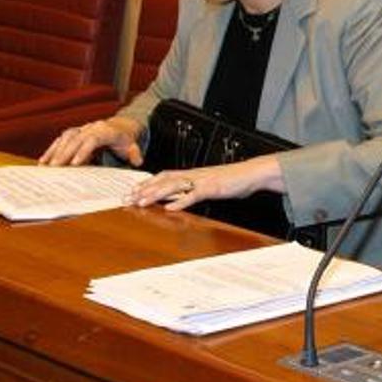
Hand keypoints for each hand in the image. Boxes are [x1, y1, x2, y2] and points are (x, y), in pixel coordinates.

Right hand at [39, 117, 144, 166]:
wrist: (121, 126)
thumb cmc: (124, 139)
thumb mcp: (132, 145)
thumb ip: (134, 153)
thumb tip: (137, 161)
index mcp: (106, 131)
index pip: (93, 139)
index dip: (83, 151)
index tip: (75, 164)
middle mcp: (91, 128)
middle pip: (76, 139)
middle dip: (65, 153)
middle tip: (55, 168)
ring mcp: (82, 129)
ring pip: (66, 138)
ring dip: (55, 151)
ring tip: (47, 166)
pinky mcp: (75, 133)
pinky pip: (61, 140)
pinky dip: (52, 149)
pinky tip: (44, 161)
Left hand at [127, 155, 282, 210]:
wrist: (253, 173)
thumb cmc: (233, 179)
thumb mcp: (210, 185)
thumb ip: (192, 191)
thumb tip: (176, 200)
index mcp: (192, 174)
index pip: (165, 176)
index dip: (147, 183)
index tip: (132, 191)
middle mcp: (194, 175)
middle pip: (164, 180)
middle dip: (144, 189)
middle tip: (128, 198)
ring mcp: (202, 181)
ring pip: (174, 185)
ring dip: (156, 194)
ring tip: (142, 202)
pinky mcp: (213, 187)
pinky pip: (194, 195)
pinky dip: (181, 201)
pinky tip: (170, 208)